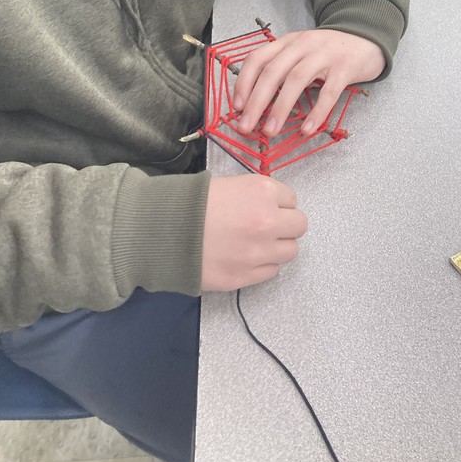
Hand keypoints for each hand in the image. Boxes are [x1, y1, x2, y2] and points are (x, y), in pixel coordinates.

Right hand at [201, 174, 307, 290]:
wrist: (161, 232)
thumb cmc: (190, 203)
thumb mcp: (228, 185)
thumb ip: (256, 195)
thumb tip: (271, 205)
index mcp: (263, 192)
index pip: (291, 199)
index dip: (277, 203)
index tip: (265, 206)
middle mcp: (267, 222)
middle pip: (299, 225)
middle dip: (285, 224)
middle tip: (267, 225)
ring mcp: (258, 252)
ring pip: (290, 251)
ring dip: (277, 246)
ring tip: (256, 243)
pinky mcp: (245, 276)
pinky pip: (272, 271)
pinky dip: (263, 265)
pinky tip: (245, 257)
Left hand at [232, 29, 384, 136]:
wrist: (366, 40)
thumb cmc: (329, 52)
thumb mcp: (301, 52)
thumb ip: (281, 68)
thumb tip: (255, 101)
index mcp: (288, 42)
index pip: (258, 58)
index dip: (244, 82)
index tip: (237, 107)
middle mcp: (303, 45)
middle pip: (273, 71)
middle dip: (256, 101)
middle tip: (246, 127)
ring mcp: (324, 55)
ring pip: (296, 80)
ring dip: (280, 108)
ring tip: (270, 131)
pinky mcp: (344, 69)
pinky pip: (328, 92)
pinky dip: (316, 112)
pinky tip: (306, 130)